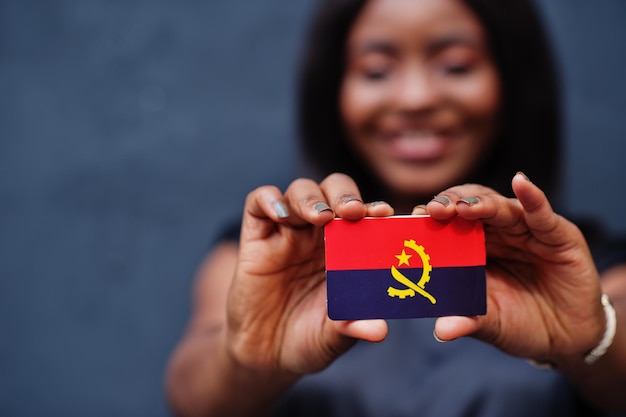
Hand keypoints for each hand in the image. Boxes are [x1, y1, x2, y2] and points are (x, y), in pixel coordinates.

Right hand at [226, 173, 391, 377]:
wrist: (266, 355)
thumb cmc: (309, 339)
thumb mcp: (333, 336)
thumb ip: (353, 326)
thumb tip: (380, 330)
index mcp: (349, 249)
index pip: (365, 215)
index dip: (375, 208)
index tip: (385, 215)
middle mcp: (320, 234)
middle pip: (334, 191)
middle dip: (345, 195)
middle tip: (353, 212)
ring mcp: (288, 232)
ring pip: (301, 191)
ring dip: (312, 197)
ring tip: (321, 216)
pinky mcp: (257, 236)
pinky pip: (258, 202)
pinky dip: (269, 200)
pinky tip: (281, 215)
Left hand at [418, 173, 605, 365]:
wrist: (567, 338)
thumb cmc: (521, 323)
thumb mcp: (492, 324)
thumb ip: (468, 321)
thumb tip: (442, 331)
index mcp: (471, 249)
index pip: (446, 225)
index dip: (430, 219)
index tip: (412, 219)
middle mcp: (495, 233)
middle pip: (469, 206)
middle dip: (451, 204)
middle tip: (435, 210)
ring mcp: (524, 231)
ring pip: (500, 206)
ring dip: (482, 203)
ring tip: (466, 207)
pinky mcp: (556, 234)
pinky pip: (541, 213)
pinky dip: (532, 197)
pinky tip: (521, 183)